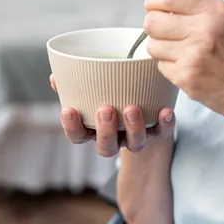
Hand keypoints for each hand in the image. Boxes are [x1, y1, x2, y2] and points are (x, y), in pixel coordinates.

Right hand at [50, 74, 174, 156]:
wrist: (143, 103)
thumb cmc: (109, 94)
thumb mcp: (89, 90)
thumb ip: (72, 83)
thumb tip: (56, 76)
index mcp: (93, 130)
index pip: (77, 136)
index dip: (72, 127)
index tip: (69, 110)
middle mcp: (115, 138)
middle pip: (106, 147)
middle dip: (105, 131)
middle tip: (106, 110)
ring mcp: (136, 137)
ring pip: (135, 144)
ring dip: (133, 128)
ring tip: (132, 108)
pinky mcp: (158, 132)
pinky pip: (163, 133)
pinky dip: (165, 124)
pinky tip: (166, 111)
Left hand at [143, 0, 223, 124]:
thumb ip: (197, 3)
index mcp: (215, 11)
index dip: (154, 2)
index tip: (155, 7)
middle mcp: (204, 30)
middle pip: (152, 21)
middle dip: (155, 26)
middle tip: (166, 32)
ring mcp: (193, 56)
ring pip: (152, 45)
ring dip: (161, 48)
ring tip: (180, 51)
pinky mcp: (186, 78)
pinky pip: (160, 66)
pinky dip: (169, 67)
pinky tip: (188, 67)